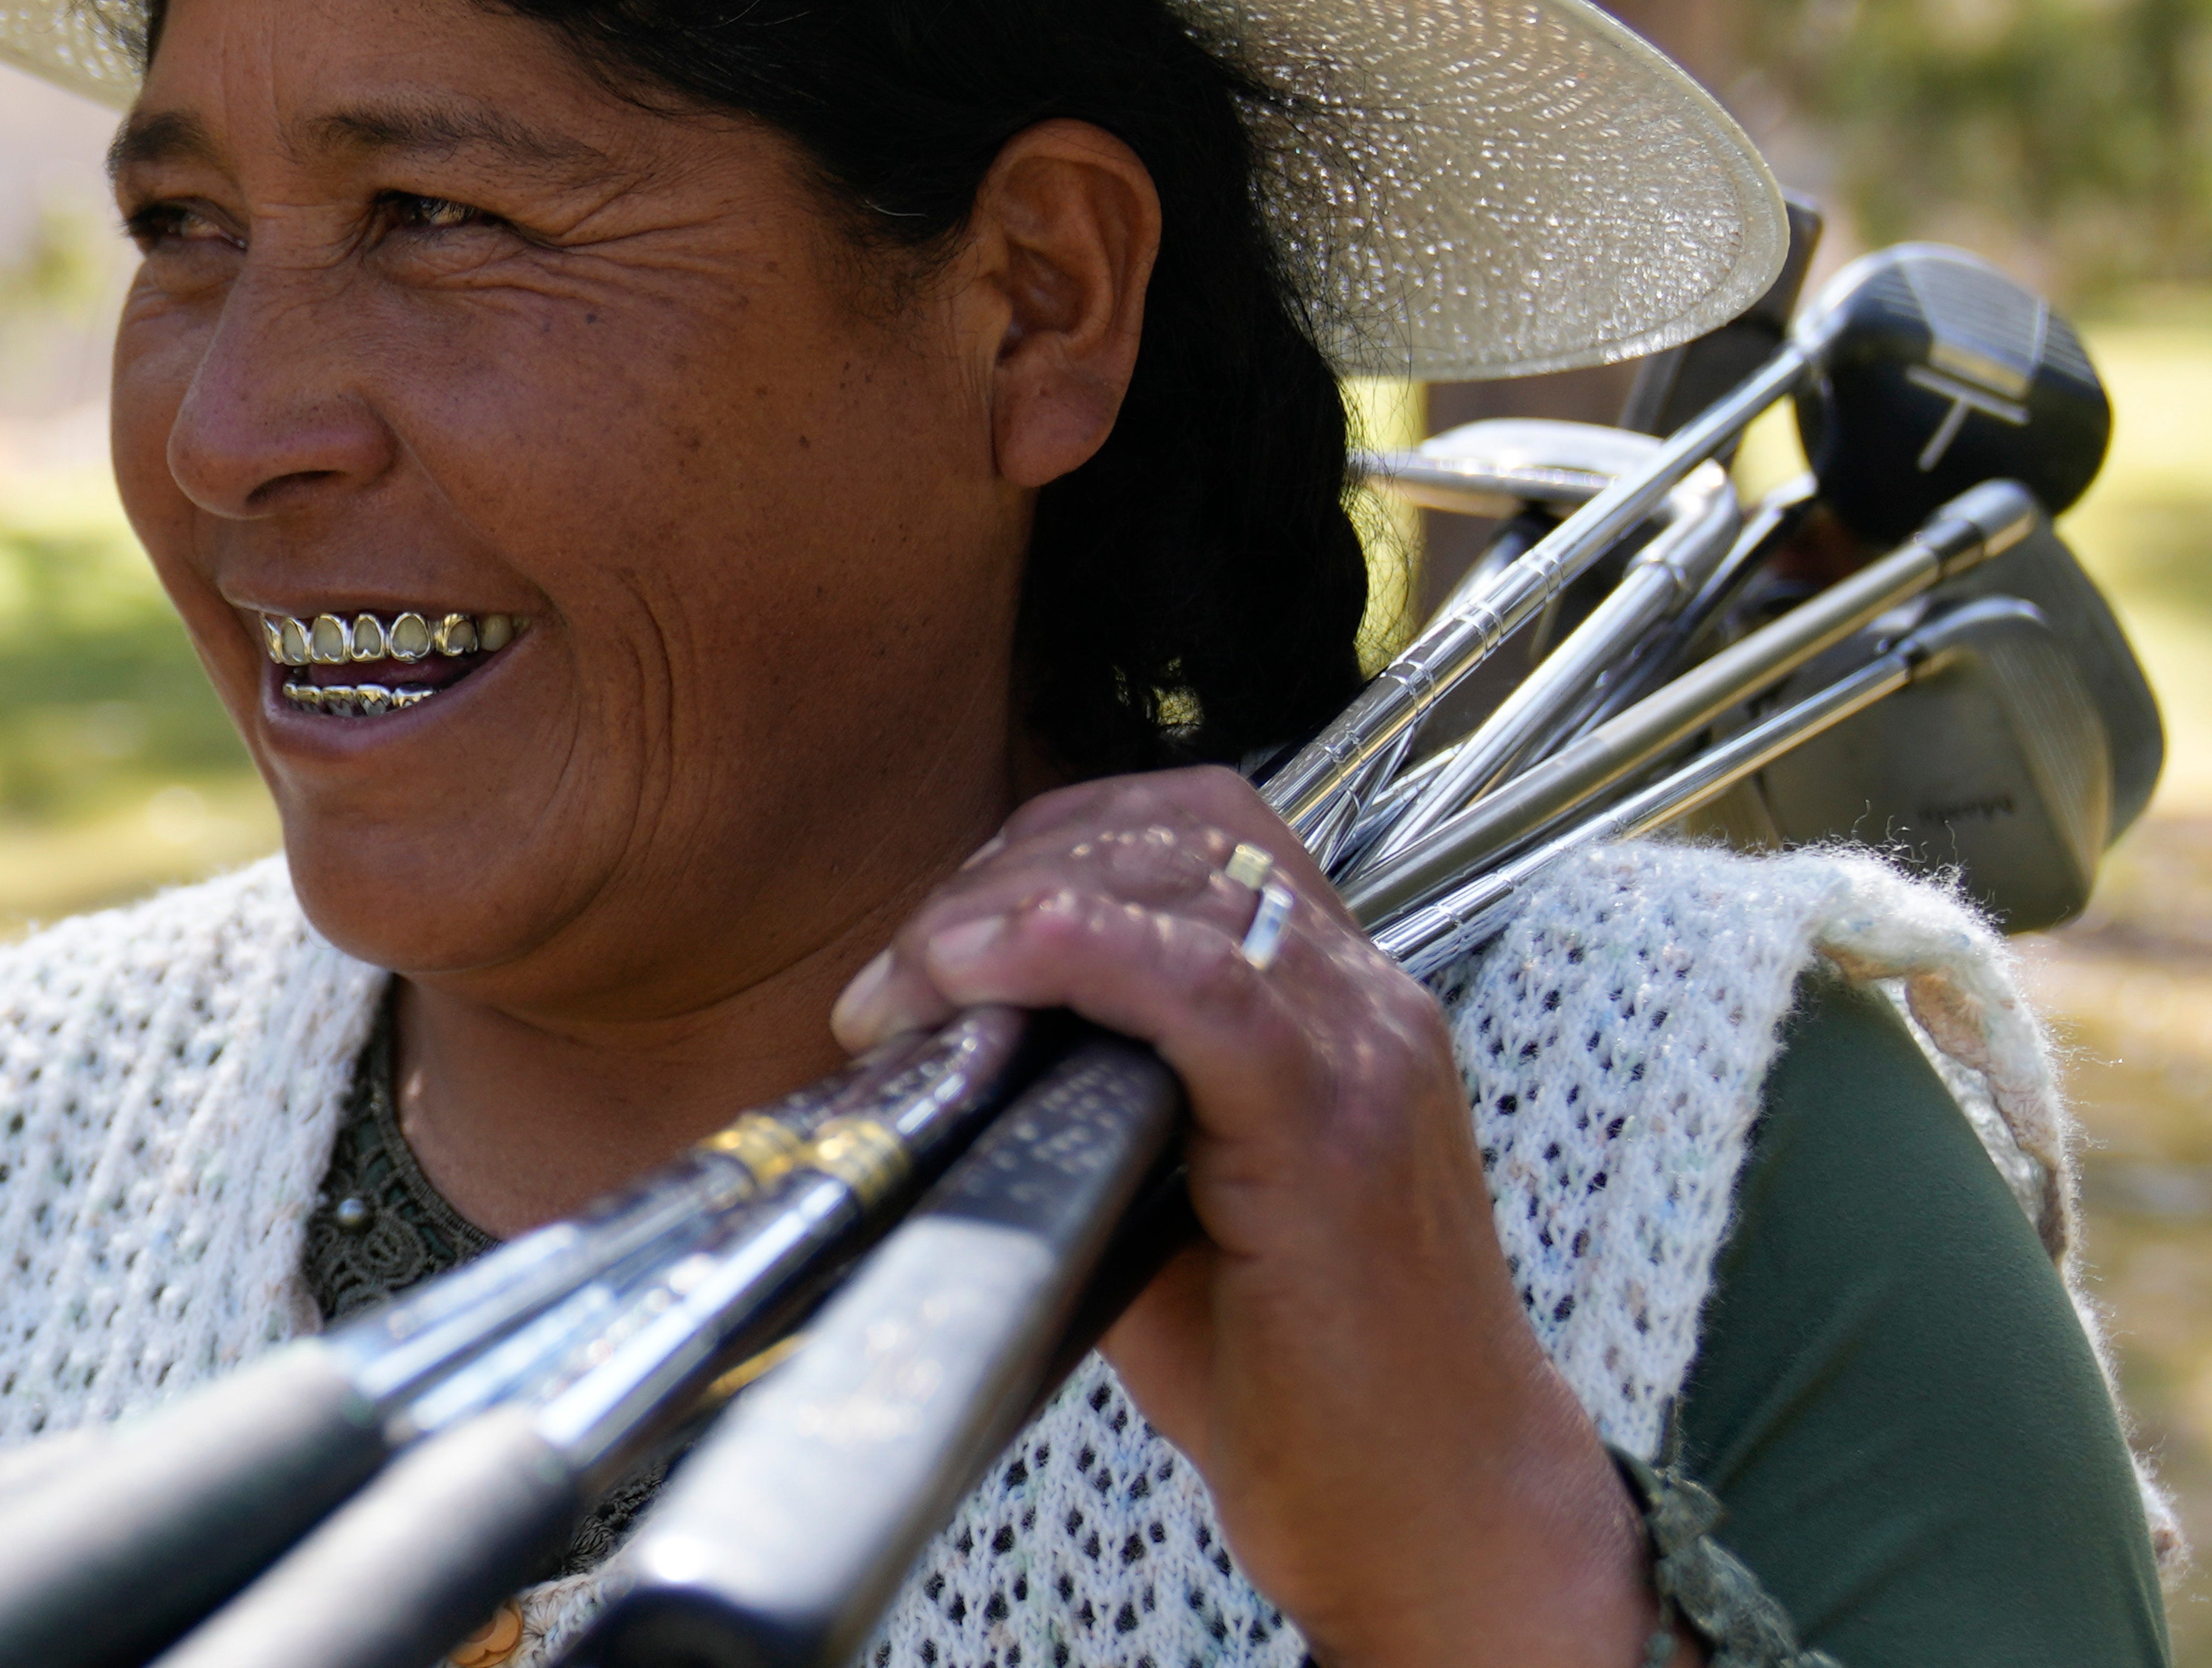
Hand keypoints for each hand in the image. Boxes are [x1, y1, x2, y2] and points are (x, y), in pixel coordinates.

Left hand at [832, 766, 1687, 1667]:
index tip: (943, 928)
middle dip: (1010, 872)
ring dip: (1012, 909)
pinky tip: (981, 967)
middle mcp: (1365, 999)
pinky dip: (1076, 951)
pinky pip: (1204, 988)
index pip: (1196, 830)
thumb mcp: (1168, 1203)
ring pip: (1183, 887)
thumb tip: (941, 1053)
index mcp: (1334, 1001)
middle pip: (1175, 836)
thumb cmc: (1302, 1380)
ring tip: (911, 983)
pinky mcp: (1338, 1132)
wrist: (1444, 1515)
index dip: (1051, 845)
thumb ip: (1089, 1103)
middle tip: (900, 973)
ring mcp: (1364, 1054)